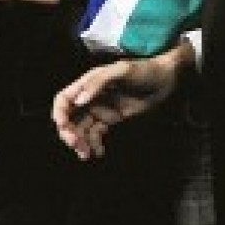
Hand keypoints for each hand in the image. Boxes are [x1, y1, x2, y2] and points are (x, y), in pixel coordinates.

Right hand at [52, 43, 193, 158]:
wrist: (165, 79)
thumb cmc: (144, 70)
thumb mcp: (122, 70)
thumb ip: (99, 82)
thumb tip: (79, 101)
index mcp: (89, 83)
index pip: (64, 99)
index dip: (59, 113)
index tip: (63, 126)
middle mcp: (91, 97)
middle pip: (69, 118)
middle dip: (68, 133)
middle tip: (76, 144)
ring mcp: (101, 109)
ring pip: (81, 129)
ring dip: (80, 142)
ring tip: (86, 154)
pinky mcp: (111, 119)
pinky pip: (96, 134)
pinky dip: (94, 145)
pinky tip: (99, 153)